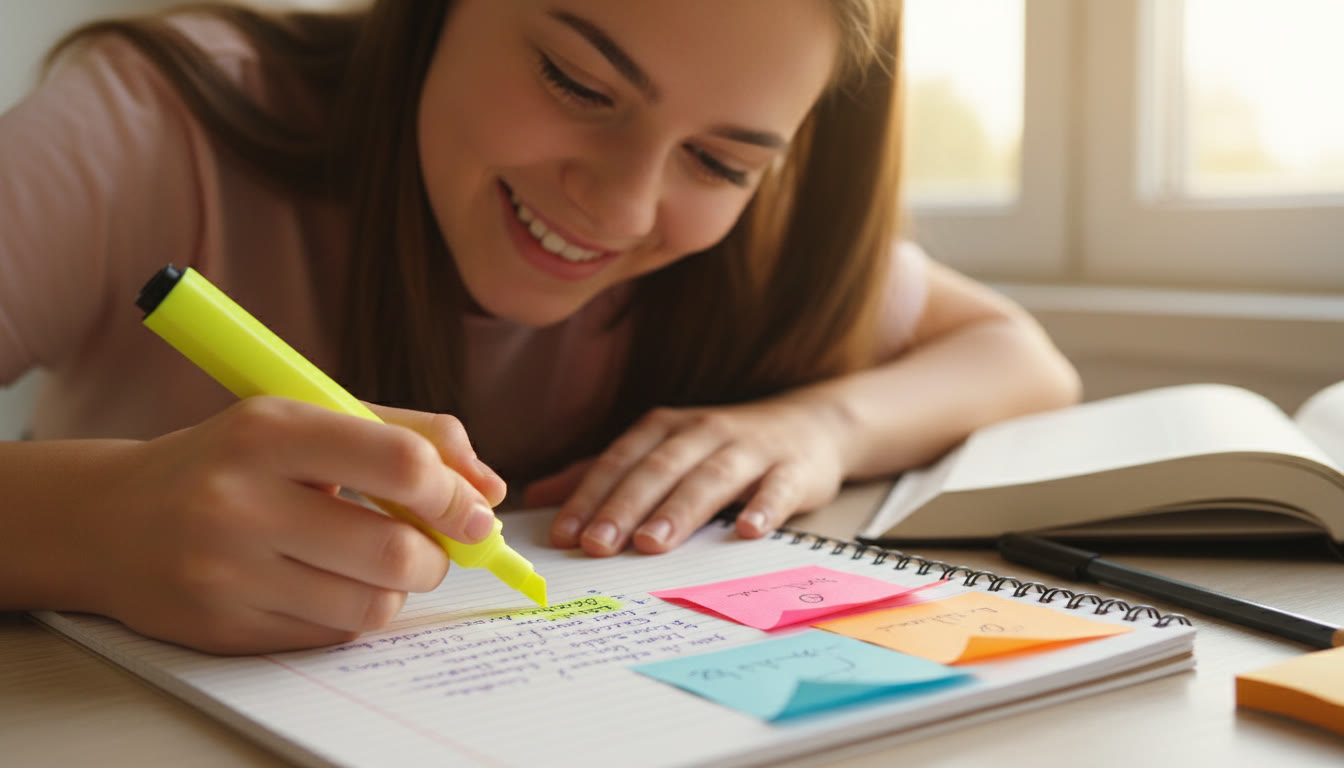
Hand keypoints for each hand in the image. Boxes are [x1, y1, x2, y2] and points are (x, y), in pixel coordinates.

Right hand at [77, 397, 503, 653]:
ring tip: (379, 563)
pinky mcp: (224, 629)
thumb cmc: (234, 460)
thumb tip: (490, 490)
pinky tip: (327, 584)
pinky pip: (332, 636)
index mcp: (270, 430)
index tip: (473, 510)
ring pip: (370, 606)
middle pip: (394, 550)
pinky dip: (352, 614)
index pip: (399, 463)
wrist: (112, 518)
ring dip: (399, 589)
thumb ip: (410, 435)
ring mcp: (227, 572)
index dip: (454, 493)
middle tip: (434, 547)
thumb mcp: (311, 417)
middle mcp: (240, 501)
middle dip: (438, 556)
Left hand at [526, 396, 850, 555]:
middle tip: (597, 544)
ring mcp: (750, 450)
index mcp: (665, 428)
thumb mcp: (661, 451)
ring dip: (680, 510)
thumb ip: (603, 474)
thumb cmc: (723, 447)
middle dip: (625, 507)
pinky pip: (777, 489)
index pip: (620, 462)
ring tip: (652, 543)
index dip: (590, 496)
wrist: (811, 425)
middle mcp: (703, 433)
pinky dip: (763, 507)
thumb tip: (538, 499)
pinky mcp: (794, 470)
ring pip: (710, 479)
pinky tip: (748, 531)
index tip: (564, 534)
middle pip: (659, 470)